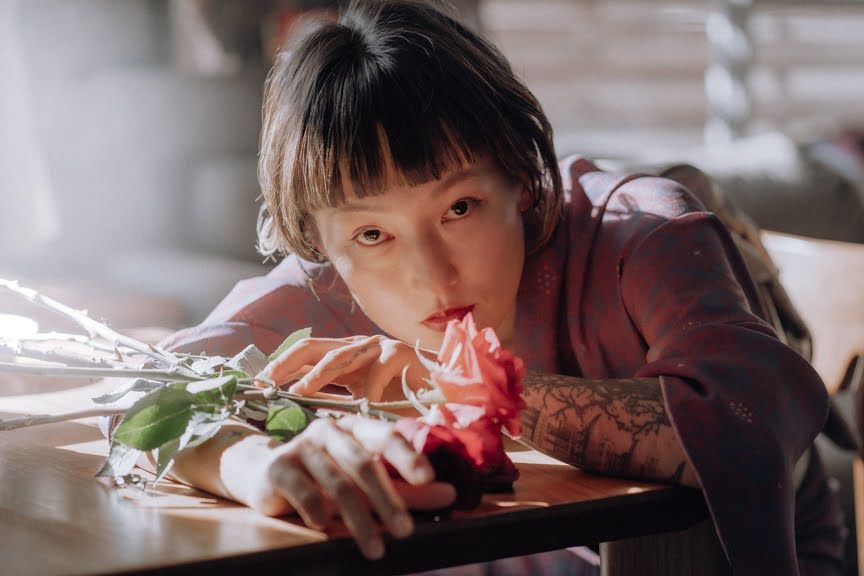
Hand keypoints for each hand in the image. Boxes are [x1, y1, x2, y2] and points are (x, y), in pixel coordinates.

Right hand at [240, 415, 454, 558]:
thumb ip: (407, 489)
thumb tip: (450, 494)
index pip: (386, 436)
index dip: (408, 457)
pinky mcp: (278, 467)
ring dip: (359, 520)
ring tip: (375, 549)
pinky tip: (328, 529)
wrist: (263, 476)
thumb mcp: (366, 482)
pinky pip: (304, 492)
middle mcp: (329, 431)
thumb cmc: (324, 477)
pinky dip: (319, 513)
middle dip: (388, 501)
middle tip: (406, 532)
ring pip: (337, 484)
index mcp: (355, 428)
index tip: (429, 480)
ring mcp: (302, 446)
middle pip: (364, 464)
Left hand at [255, 335, 432, 401]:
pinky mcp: (399, 353)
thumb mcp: (361, 406)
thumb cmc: (404, 403)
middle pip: (312, 347)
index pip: (304, 357)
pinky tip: (363, 406)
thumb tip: (298, 418)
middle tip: (267, 382)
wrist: (448, 396)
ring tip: (299, 393)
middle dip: (287, 362)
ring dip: (318, 375)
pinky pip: (377, 369)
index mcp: (343, 361)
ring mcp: (376, 348)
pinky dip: (369, 390)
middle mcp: (355, 349)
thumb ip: (336, 406)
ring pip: (340, 355)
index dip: (279, 367)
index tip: (256, 384)